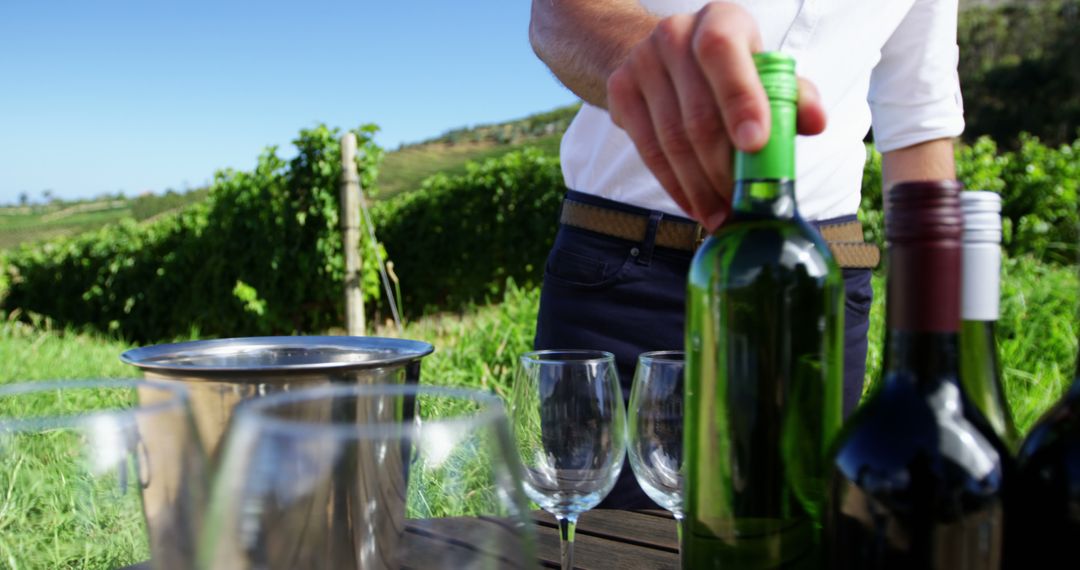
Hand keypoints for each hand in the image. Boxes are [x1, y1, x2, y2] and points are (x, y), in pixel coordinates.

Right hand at [606, 1, 826, 230]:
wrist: (665, 55)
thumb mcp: (764, 73)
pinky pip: (648, 149)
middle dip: (722, 167)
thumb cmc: (730, 70)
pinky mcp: (620, 90)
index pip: (722, 52)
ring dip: (699, 187)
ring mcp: (642, 61)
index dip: (738, 100)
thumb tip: (815, 123)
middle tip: (742, 202)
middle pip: (697, 111)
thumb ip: (793, 97)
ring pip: (671, 138)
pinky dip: (674, 185)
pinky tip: (695, 205)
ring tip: (721, 215)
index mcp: (720, 20)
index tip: (754, 144)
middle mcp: (675, 34)